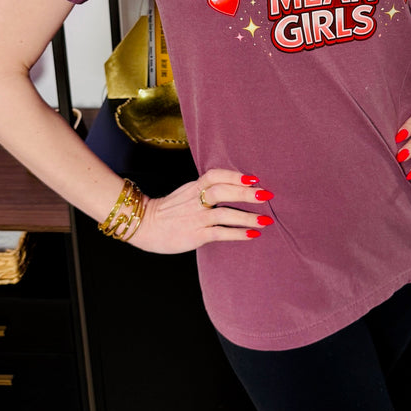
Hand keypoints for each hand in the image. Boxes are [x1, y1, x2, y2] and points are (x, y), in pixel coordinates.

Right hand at [129, 169, 274, 253]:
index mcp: (194, 187)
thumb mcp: (186, 193)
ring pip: (224, 213)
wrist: (143, 225)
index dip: (234, 175)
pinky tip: (252, 234)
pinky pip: (219, 233)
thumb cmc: (169, 211)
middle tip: (266, 195)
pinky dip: (237, 233)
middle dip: (246, 193)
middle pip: (223, 191)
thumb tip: (232, 187)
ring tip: (266, 219)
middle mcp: (196, 200)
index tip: (253, 177)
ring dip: (247, 216)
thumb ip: (205, 189)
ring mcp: (195, 218)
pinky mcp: (195, 235)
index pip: (215, 175)